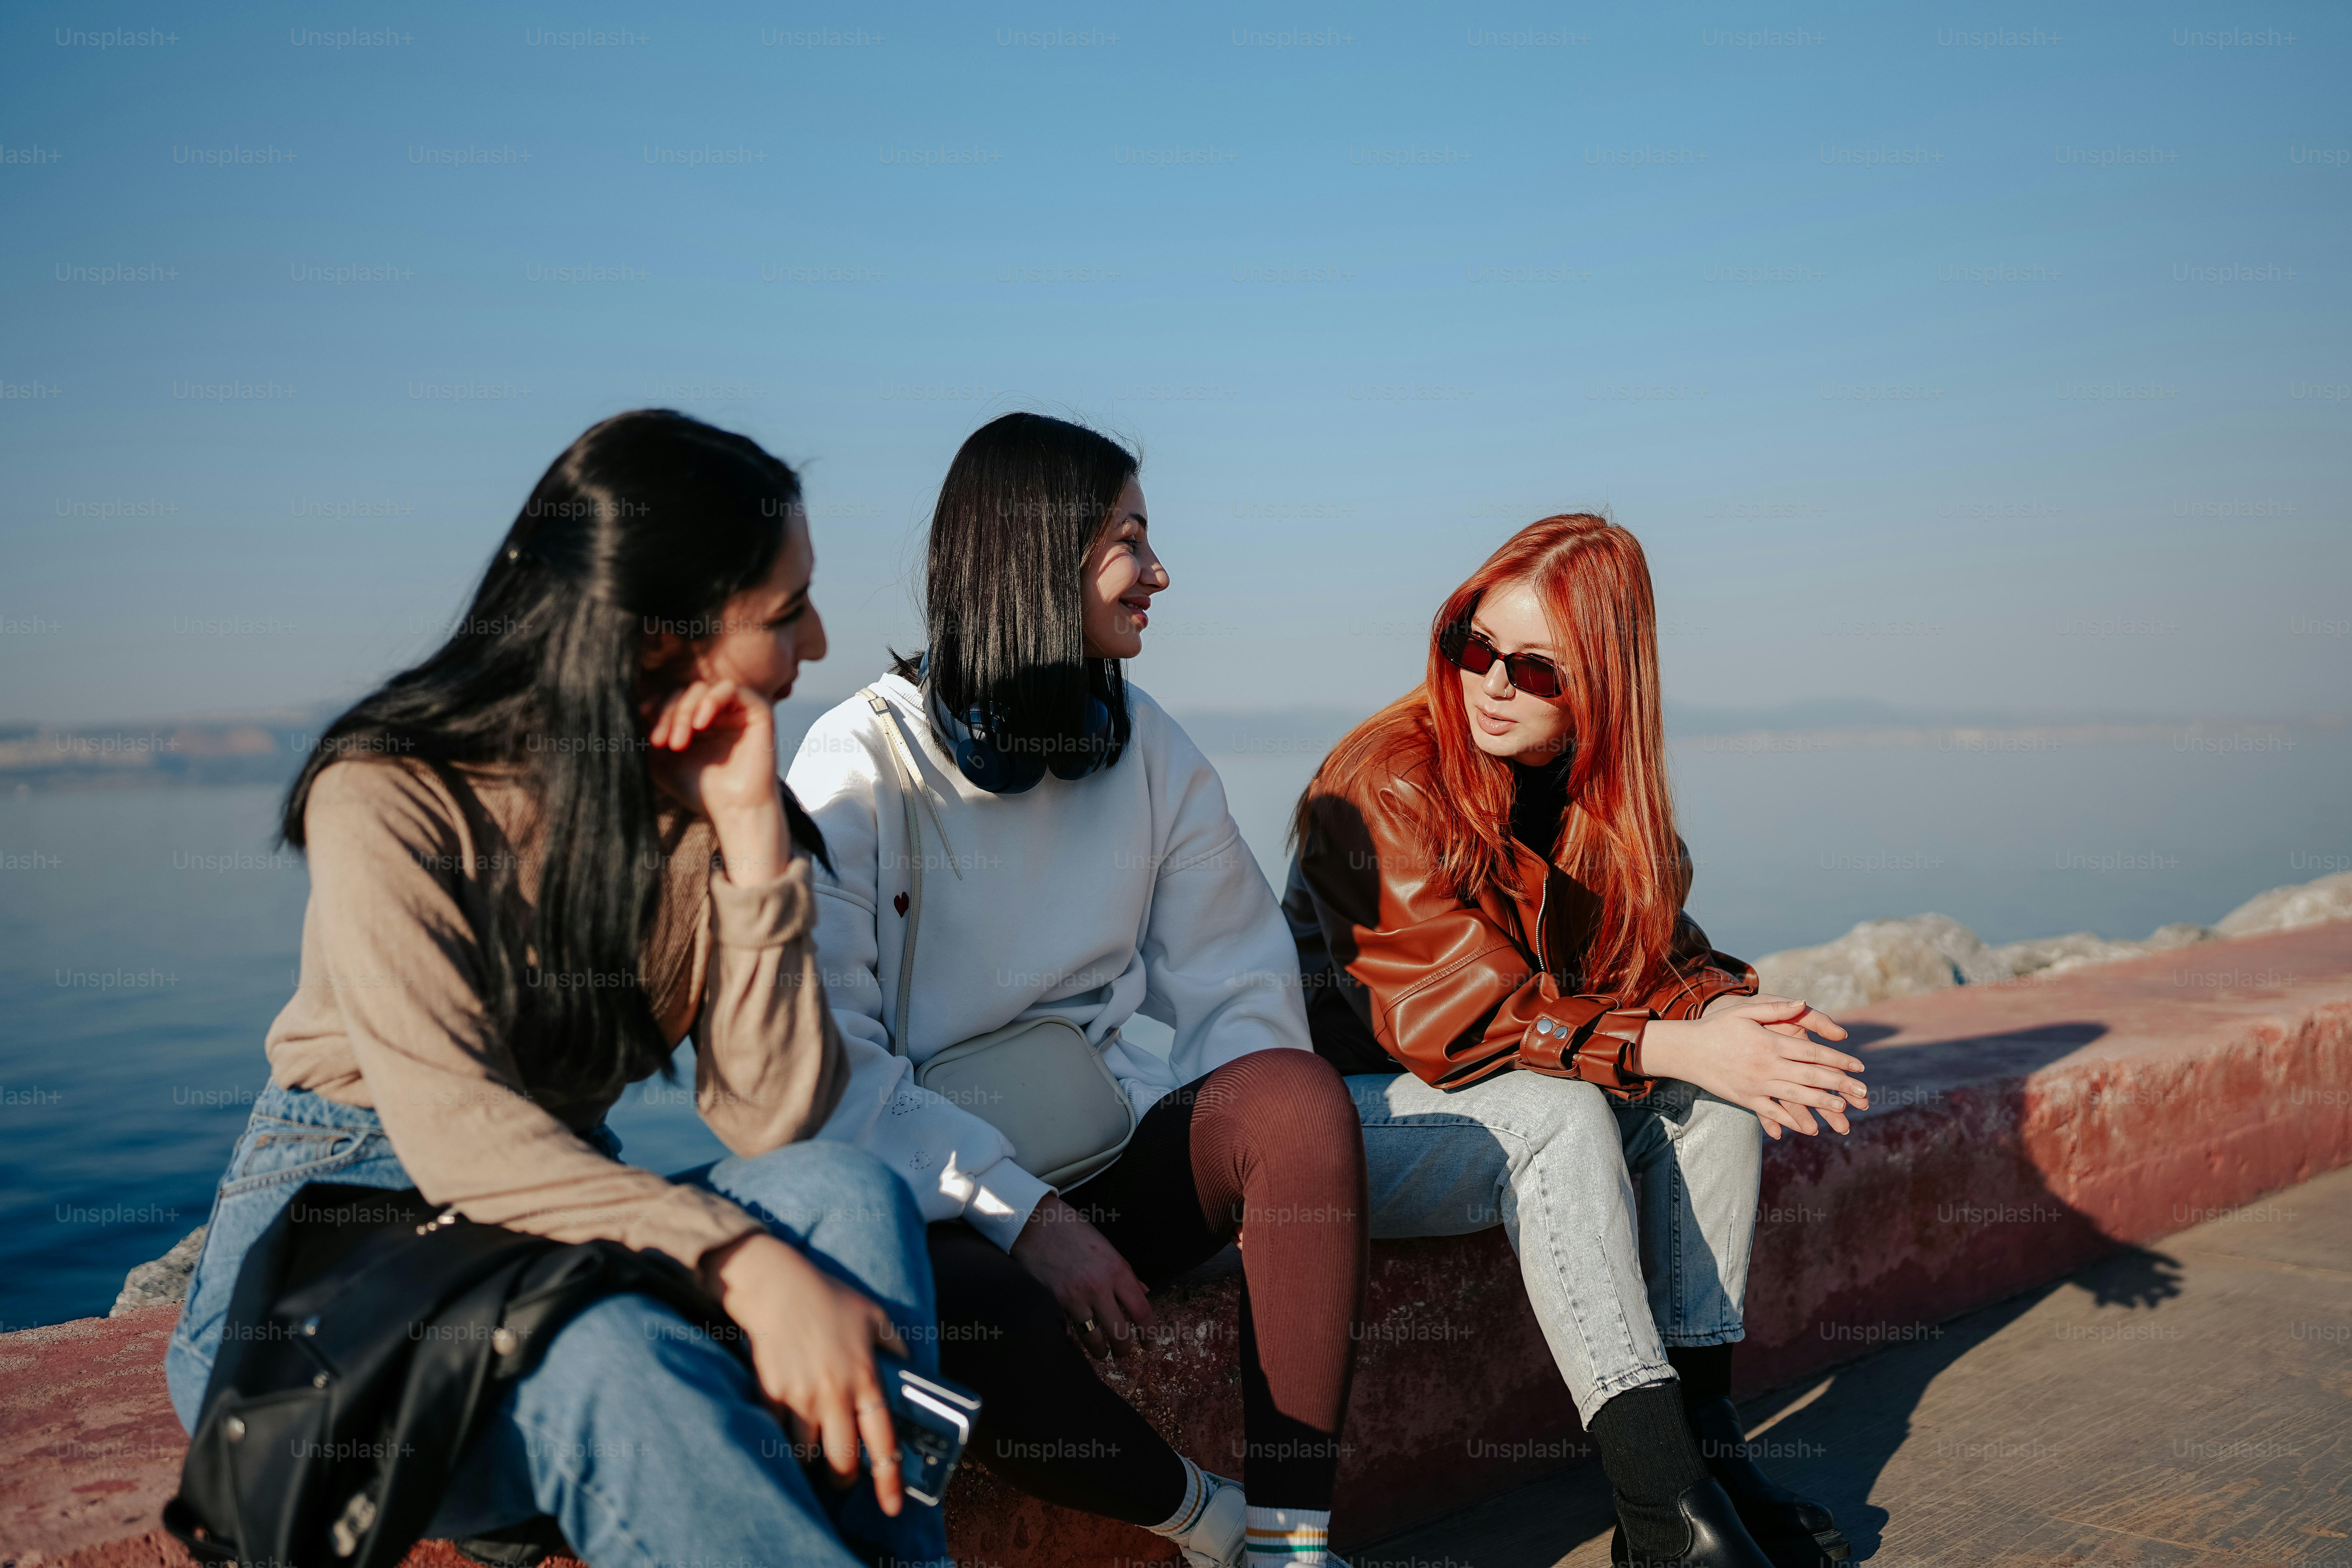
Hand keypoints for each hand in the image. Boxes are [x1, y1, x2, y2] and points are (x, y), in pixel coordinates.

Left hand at [644, 679, 785, 881]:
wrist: (734, 810)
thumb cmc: (699, 789)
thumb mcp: (660, 759)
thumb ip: (647, 732)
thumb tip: (631, 707)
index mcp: (696, 720)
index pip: (670, 698)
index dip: (654, 707)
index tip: (641, 723)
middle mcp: (716, 712)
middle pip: (683, 693)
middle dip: (668, 715)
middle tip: (660, 743)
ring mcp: (736, 710)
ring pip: (702, 689)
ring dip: (684, 711)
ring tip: (678, 743)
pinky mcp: (757, 710)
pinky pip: (731, 688)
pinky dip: (711, 700)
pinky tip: (700, 724)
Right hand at [705, 1232, 908, 1513]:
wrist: (778, 1287)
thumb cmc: (829, 1298)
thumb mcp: (875, 1315)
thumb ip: (895, 1346)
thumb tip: (910, 1370)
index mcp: (865, 1378)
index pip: (883, 1441)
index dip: (889, 1479)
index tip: (892, 1506)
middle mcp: (834, 1394)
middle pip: (841, 1463)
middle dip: (845, 1480)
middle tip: (845, 1477)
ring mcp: (800, 1397)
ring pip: (808, 1454)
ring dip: (814, 1459)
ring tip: (817, 1450)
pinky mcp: (771, 1394)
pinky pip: (778, 1434)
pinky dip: (785, 1439)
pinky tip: (788, 1428)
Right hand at [1008, 1194, 1156, 1358]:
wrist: (1035, 1223)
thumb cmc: (1072, 1231)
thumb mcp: (1106, 1247)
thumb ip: (1126, 1274)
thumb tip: (1144, 1292)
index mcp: (1117, 1269)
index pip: (1142, 1311)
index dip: (1149, 1333)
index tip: (1149, 1344)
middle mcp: (1099, 1286)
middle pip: (1120, 1333)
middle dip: (1123, 1349)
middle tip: (1122, 1352)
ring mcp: (1075, 1297)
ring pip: (1094, 1339)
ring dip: (1101, 1351)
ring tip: (1101, 1352)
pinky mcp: (1054, 1303)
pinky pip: (1070, 1331)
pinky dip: (1075, 1340)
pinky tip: (1077, 1341)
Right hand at [1642, 994, 1866, 1139]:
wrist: (1686, 1050)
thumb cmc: (1717, 1026)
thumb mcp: (1746, 1010)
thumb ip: (1776, 1008)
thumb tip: (1804, 1003)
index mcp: (1771, 1043)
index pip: (1813, 1053)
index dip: (1839, 1060)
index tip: (1859, 1067)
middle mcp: (1767, 1066)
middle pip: (1811, 1077)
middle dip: (1840, 1085)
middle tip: (1864, 1093)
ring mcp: (1756, 1085)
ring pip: (1796, 1097)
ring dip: (1822, 1104)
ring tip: (1843, 1109)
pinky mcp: (1745, 1099)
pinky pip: (1772, 1113)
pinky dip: (1791, 1121)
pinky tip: (1807, 1128)